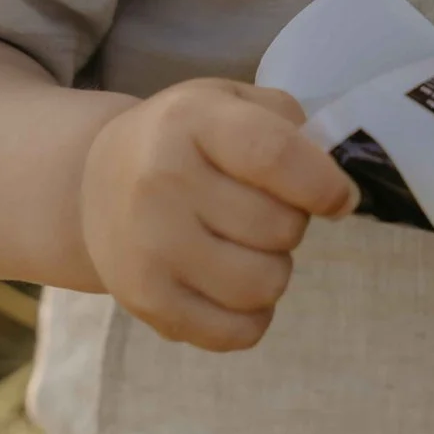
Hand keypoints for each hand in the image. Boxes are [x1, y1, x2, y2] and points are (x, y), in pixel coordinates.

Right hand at [78, 79, 356, 351]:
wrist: (94, 183)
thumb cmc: (186, 141)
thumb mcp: (233, 101)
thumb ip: (292, 128)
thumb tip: (335, 192)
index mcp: (190, 120)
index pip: (274, 156)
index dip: (323, 185)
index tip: (338, 199)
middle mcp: (161, 181)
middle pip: (281, 228)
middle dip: (290, 223)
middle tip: (260, 211)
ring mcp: (148, 245)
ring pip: (264, 284)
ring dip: (272, 270)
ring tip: (243, 247)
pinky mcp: (145, 300)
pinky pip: (237, 332)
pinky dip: (251, 316)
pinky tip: (231, 286)